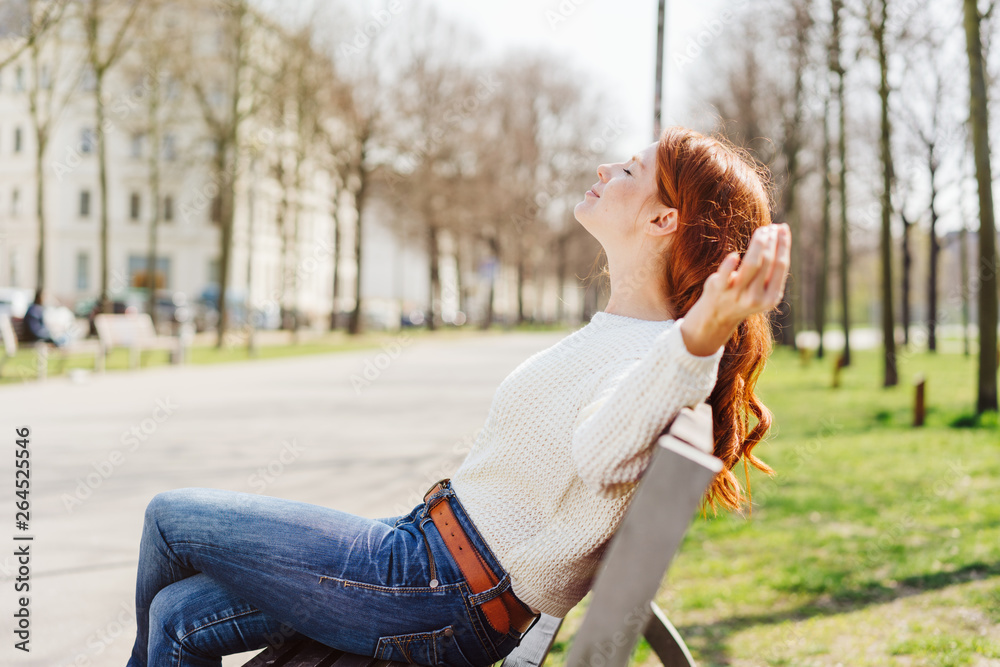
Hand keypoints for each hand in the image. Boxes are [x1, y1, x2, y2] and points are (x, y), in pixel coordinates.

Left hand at [680, 223, 790, 355]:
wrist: (717, 315)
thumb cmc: (744, 294)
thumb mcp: (762, 289)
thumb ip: (771, 271)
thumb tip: (779, 236)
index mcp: (770, 297)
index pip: (781, 265)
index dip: (783, 244)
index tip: (783, 227)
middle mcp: (755, 297)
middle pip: (767, 262)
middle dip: (771, 241)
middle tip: (771, 226)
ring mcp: (737, 294)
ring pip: (752, 264)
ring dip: (758, 244)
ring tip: (761, 231)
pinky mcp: (719, 289)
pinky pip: (725, 275)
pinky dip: (730, 265)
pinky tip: (735, 255)